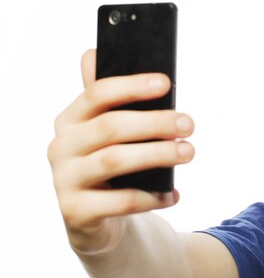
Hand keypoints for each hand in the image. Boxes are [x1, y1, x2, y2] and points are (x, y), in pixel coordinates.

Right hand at [48, 49, 194, 254]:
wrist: (95, 218)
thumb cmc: (111, 164)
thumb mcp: (112, 133)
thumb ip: (115, 102)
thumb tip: (108, 59)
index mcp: (71, 119)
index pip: (97, 93)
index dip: (132, 86)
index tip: (167, 83)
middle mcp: (61, 146)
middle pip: (110, 126)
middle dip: (154, 123)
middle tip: (189, 124)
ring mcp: (64, 180)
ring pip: (114, 161)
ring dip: (157, 155)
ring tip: (189, 152)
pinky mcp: (75, 211)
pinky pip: (119, 202)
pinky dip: (152, 197)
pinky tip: (174, 194)